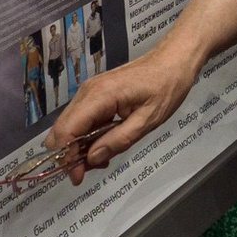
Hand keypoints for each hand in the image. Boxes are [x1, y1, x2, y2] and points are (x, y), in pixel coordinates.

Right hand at [47, 36, 200, 182]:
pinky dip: (88, 136)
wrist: (173, 60)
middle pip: (62, 130)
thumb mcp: (148, 119)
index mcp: (99, 96)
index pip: (66, 130)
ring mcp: (89, 92)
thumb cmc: (166, 86)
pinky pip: (83, 120)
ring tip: (104, 158)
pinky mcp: (95, 94)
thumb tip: (92, 158)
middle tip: (92, 170)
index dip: (66, 156)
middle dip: (72, 154)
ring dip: (81, 146)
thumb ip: (119, 140)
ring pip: (70, 127)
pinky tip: (106, 144)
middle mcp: (87, 92)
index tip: (78, 176)